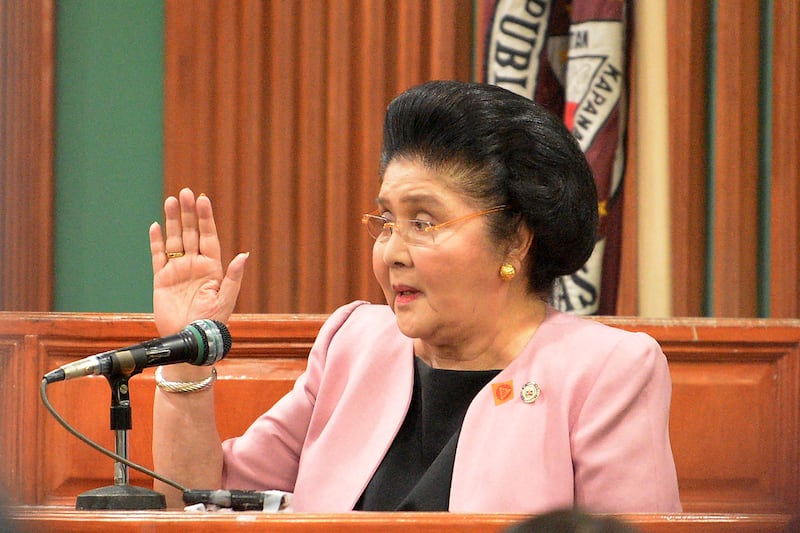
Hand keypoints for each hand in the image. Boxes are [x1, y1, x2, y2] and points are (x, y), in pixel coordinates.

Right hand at [149, 188, 248, 335]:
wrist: (190, 341)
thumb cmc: (212, 322)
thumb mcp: (226, 299)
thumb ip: (233, 277)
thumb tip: (244, 255)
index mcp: (213, 268)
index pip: (208, 237)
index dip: (206, 218)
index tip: (203, 199)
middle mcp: (195, 265)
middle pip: (191, 233)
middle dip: (189, 213)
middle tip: (185, 192)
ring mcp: (178, 271)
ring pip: (175, 240)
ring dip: (173, 221)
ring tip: (171, 201)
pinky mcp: (162, 279)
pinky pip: (158, 256)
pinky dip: (156, 241)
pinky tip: (156, 226)